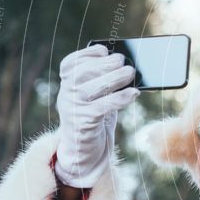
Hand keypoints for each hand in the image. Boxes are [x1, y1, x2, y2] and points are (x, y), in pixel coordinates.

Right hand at [55, 44, 139, 187]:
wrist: (85, 150)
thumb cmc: (95, 116)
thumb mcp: (98, 96)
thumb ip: (106, 80)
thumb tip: (128, 66)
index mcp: (67, 84)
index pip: (70, 64)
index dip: (87, 54)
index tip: (104, 50)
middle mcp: (66, 94)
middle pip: (83, 73)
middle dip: (106, 65)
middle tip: (124, 62)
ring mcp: (73, 109)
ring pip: (92, 88)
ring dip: (115, 78)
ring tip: (131, 73)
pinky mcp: (84, 123)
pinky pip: (103, 107)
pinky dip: (120, 98)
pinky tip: (134, 94)